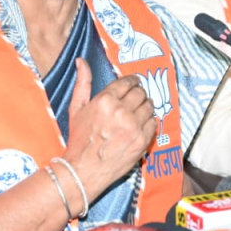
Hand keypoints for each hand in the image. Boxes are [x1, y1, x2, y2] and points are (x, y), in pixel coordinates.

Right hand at [62, 58, 155, 200]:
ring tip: (137, 113)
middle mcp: (121, 111)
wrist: (83, 170)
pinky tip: (140, 126)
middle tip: (135, 99)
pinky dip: (149, 122)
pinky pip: (154, 122)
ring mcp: (134, 126)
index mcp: (105, 100)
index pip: (128, 82)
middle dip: (138, 94)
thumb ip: (82, 83)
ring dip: (145, 107)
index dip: (132, 82)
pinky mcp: (142, 140)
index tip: (133, 84)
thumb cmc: (79, 139)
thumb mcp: (76, 108)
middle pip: (141, 93)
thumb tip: (81, 60)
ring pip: (149, 106)